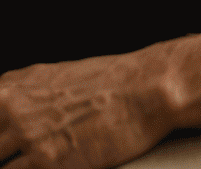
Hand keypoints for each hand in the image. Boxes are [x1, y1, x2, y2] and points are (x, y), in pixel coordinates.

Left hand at [0, 49, 174, 168]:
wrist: (149, 87)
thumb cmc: (115, 80)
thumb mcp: (60, 76)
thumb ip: (25, 95)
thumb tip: (9, 110)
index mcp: (15, 86)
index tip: (3, 143)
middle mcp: (15, 108)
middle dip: (0, 152)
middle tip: (14, 153)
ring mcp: (29, 136)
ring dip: (9, 164)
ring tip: (37, 159)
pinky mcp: (47, 162)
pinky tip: (47, 167)